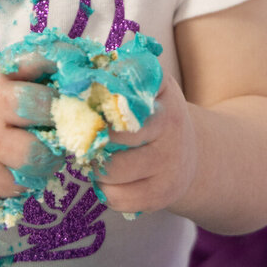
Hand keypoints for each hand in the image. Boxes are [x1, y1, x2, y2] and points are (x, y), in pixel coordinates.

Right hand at [0, 56, 62, 196]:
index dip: (65, 68)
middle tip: (62, 124)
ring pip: (39, 153)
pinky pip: (24, 183)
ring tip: (47, 154)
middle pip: (47, 108)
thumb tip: (68, 70)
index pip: (39, 61)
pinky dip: (31, 179)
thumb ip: (17, 73)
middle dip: (61, 116)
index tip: (76, 79)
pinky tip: (23, 170)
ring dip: (51, 156)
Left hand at [95, 73, 196, 213]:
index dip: (97, 96)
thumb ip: (117, 72)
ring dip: (94, 165)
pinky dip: (105, 190)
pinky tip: (111, 177)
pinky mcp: (162, 195)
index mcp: (162, 91)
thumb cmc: (152, 113)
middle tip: (81, 134)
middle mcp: (171, 126)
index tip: (84, 99)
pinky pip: (117, 198)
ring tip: (96, 155)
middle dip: (89, 135)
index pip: (124, 89)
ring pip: (111, 170)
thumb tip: (75, 68)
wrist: (191, 154)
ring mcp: (169, 164)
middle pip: (111, 134)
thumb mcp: (146, 84)